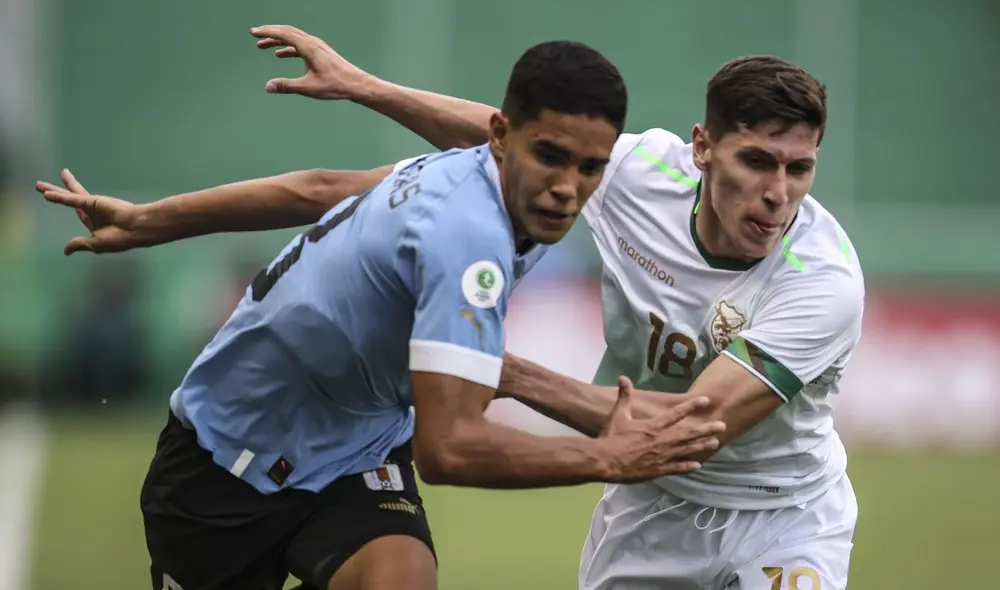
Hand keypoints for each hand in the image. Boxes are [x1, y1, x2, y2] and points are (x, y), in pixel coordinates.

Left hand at [35, 169, 142, 254]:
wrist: (138, 229)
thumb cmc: (122, 239)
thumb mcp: (96, 244)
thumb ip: (80, 244)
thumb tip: (65, 251)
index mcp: (97, 224)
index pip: (80, 215)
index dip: (73, 213)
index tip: (65, 210)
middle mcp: (94, 212)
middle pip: (68, 200)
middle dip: (55, 192)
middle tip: (39, 185)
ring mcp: (93, 205)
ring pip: (68, 196)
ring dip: (53, 190)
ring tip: (38, 185)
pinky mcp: (93, 202)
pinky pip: (73, 200)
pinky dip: (61, 198)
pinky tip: (48, 195)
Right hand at [250, 25, 377, 99]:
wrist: (356, 84)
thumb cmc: (335, 85)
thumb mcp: (308, 87)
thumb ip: (287, 86)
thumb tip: (267, 87)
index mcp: (309, 47)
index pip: (284, 34)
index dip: (267, 32)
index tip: (253, 32)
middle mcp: (313, 43)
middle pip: (287, 32)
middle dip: (270, 32)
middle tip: (254, 35)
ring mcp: (317, 46)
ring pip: (293, 38)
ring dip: (278, 40)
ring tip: (263, 46)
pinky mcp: (320, 52)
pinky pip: (300, 45)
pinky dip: (288, 47)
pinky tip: (280, 54)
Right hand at [598, 376, 724, 482]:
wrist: (605, 461)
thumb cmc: (611, 437)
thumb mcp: (617, 415)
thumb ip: (624, 397)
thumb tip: (623, 378)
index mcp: (653, 426)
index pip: (676, 414)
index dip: (691, 406)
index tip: (705, 401)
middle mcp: (662, 440)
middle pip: (688, 433)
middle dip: (706, 429)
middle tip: (722, 425)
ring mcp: (662, 456)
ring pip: (686, 450)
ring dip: (702, 445)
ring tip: (716, 442)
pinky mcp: (658, 470)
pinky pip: (676, 468)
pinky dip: (688, 466)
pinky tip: (698, 465)